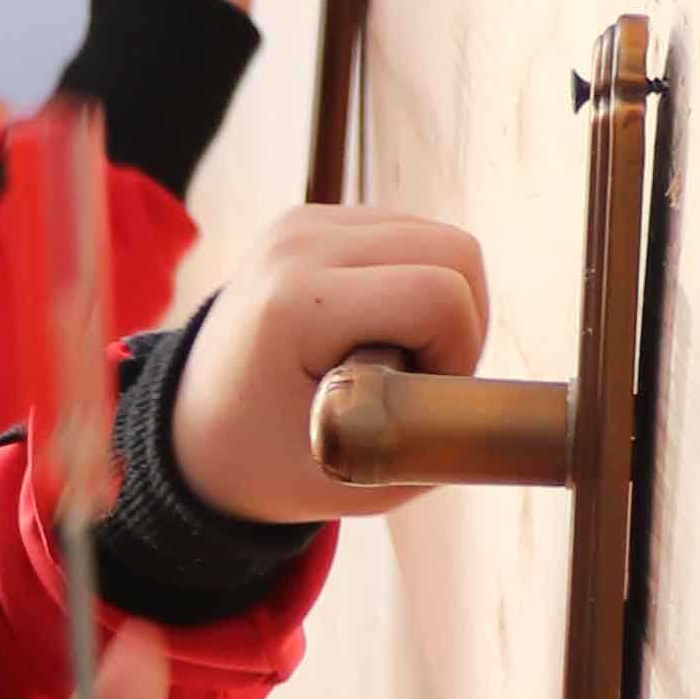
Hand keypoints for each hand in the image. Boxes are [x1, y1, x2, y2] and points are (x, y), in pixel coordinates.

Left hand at [169, 206, 488, 524]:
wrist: (189, 431)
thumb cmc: (266, 464)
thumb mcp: (357, 480)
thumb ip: (438, 450)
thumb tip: (509, 422)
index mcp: (296, 302)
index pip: (441, 296)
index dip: (458, 355)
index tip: (418, 401)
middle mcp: (297, 244)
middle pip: (456, 250)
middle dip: (462, 323)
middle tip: (421, 380)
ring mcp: (303, 222)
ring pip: (442, 238)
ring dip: (443, 303)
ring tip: (398, 358)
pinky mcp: (312, 218)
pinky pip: (410, 236)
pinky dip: (417, 283)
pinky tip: (380, 331)